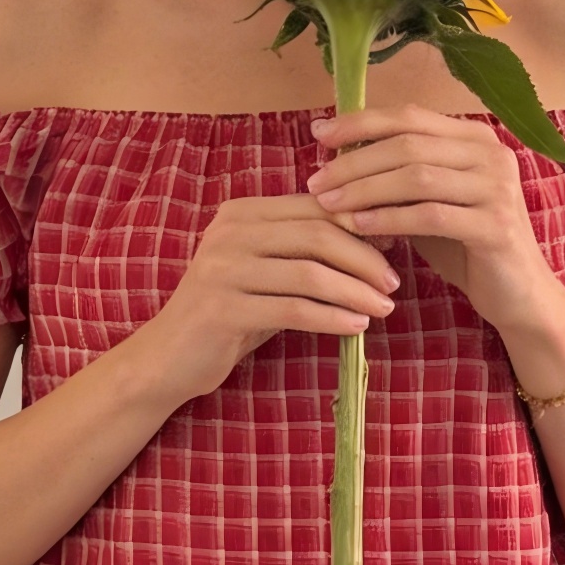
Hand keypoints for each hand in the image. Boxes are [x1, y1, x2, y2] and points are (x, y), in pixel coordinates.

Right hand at [132, 194, 400, 405]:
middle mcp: (229, 232)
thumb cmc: (231, 313)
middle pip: (316, 235)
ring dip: (355, 292)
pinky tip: (357, 327)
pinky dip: (332, 318)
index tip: (394, 248)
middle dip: (364, 259)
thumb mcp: (269, 272)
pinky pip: (293, 309)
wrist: (169, 356)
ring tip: (384, 308)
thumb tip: (378, 239)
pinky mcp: (222, 308)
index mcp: (242, 213)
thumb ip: (306, 251)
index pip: (315, 208)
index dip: (361, 226)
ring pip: (309, 273)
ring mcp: (222, 269)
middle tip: (394, 283)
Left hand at [306, 104, 563, 336]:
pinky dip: (390, 218)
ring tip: (329, 204)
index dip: (361, 122)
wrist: (518, 294)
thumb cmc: (466, 247)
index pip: (410, 116)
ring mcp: (498, 188)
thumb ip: (397, 177)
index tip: (318, 135)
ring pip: (417, 176)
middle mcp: (492, 154)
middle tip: (316, 181)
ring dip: (365, 189)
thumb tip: (336, 157)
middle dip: (354, 161)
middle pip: (408, 144)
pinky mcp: (496, 226)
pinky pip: (431, 215)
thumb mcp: (428, 203)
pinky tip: (359, 225)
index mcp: (476, 138)